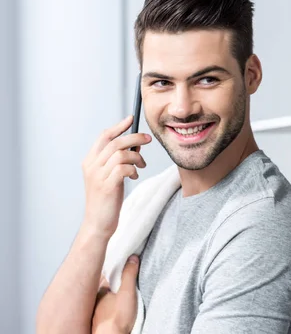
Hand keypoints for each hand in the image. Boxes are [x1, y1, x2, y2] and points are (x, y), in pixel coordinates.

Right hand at [82, 116, 151, 238]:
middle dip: (135, 138)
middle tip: (148, 140)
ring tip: (141, 166)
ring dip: (136, 157)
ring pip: (121, 154)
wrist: (98, 223)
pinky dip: (133, 169)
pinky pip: (124, 168)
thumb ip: (118, 160)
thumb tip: (136, 144)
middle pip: (115, 142)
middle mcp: (91, 166)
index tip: (131, 119)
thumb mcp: (110, 175)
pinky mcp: (107, 186)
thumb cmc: (107, 199)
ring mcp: (98, 176)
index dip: (118, 126)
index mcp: (89, 161)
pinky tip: (134, 176)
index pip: (104, 137)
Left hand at [92, 255, 139, 333]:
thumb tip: (132, 258)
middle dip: (115, 285)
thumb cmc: (118, 316)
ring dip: (113, 297)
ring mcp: (97, 311)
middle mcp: (96, 300)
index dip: (118, 272)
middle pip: (107, 288)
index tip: (126, 268)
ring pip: (106, 299)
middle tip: (126, 284)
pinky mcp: (101, 320)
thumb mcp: (127, 292)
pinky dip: (111, 308)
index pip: (109, 277)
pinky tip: (118, 310)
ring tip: (124, 298)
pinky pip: (106, 309)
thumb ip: (129, 274)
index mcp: (100, 290)